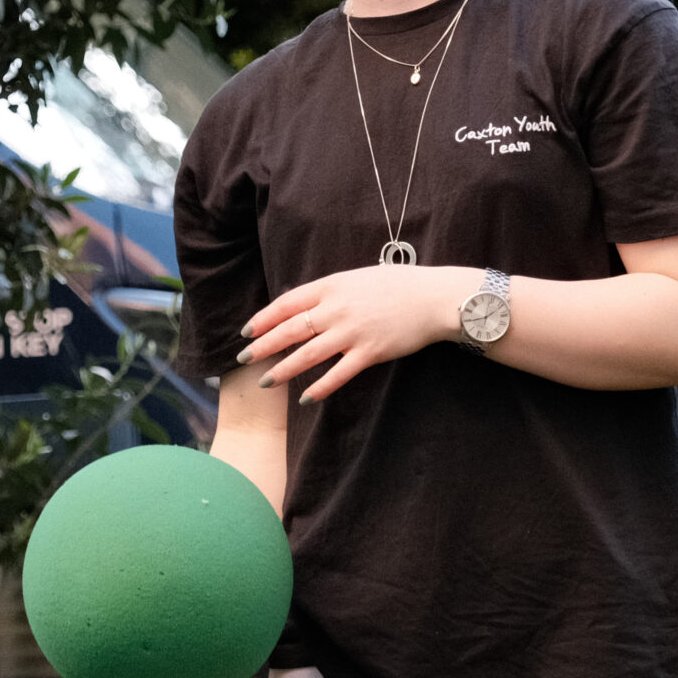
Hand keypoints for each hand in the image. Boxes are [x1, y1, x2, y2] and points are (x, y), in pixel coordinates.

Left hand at [236, 264, 478, 403]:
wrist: (434, 297)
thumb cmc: (399, 285)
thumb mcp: (358, 278)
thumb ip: (332, 291)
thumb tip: (307, 304)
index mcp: (332, 286)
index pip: (287, 303)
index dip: (264, 318)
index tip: (247, 331)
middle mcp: (336, 309)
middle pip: (290, 329)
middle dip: (263, 345)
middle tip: (243, 358)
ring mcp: (352, 332)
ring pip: (308, 354)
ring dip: (283, 369)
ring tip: (266, 382)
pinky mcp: (370, 352)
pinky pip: (338, 374)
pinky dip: (321, 387)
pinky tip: (307, 398)